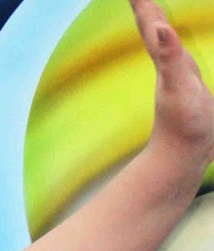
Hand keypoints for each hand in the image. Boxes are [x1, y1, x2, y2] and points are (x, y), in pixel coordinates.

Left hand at [131, 0, 213, 172]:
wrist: (185, 157)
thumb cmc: (184, 125)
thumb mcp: (180, 87)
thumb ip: (169, 58)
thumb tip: (159, 29)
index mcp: (165, 59)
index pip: (150, 22)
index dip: (143, 2)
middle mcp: (167, 62)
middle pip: (153, 25)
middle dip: (147, 4)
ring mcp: (176, 73)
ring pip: (163, 39)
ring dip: (156, 19)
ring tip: (149, 7)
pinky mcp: (186, 84)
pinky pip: (178, 55)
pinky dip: (174, 43)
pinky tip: (172, 42)